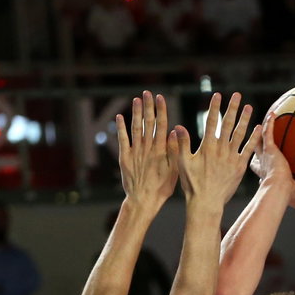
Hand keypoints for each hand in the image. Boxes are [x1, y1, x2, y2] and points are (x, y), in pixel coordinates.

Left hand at [116, 91, 178, 215]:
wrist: (143, 200)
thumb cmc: (162, 188)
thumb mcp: (174, 170)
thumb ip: (174, 150)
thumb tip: (175, 131)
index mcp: (161, 150)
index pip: (161, 125)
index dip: (161, 110)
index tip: (161, 97)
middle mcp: (147, 148)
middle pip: (148, 123)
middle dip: (148, 107)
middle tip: (148, 93)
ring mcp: (135, 152)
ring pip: (135, 128)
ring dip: (136, 113)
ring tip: (136, 99)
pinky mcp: (125, 157)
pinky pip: (122, 139)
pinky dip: (120, 128)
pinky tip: (119, 117)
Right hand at [174, 92, 257, 207]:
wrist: (206, 202)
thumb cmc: (192, 184)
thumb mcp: (183, 163)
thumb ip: (182, 144)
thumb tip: (178, 127)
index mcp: (206, 147)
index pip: (211, 122)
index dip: (214, 108)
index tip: (217, 95)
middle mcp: (220, 149)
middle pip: (227, 124)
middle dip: (232, 108)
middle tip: (237, 95)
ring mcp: (231, 157)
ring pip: (239, 134)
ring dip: (244, 119)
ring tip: (249, 106)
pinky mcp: (239, 166)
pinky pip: (248, 149)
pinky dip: (253, 138)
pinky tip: (258, 128)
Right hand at [250, 111, 294, 213]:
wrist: (279, 189)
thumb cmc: (286, 197)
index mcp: (267, 175)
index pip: (261, 169)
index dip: (260, 166)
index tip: (262, 165)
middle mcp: (264, 164)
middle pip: (257, 152)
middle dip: (257, 145)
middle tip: (257, 139)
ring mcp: (265, 155)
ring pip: (259, 139)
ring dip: (261, 130)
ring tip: (264, 120)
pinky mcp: (269, 149)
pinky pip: (268, 132)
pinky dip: (270, 123)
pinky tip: (273, 113)